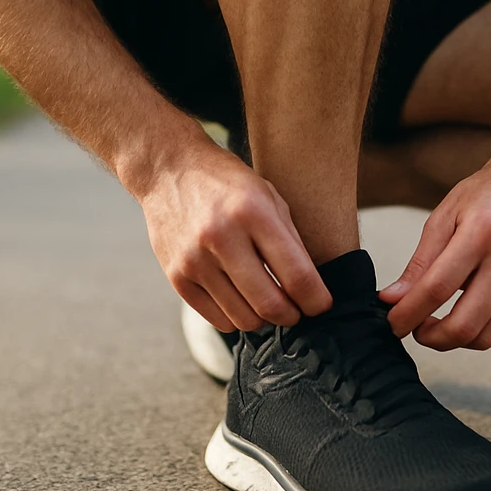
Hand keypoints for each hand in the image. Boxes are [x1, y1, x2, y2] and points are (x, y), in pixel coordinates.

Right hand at [137, 136, 330, 330]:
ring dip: (265, 320)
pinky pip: (217, 320)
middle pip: (270, 304)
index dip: (315, 300)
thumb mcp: (269, 197)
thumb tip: (310, 287)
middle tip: (297, 311)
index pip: (296, 275)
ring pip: (244, 319)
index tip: (321, 305)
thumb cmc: (227, 183)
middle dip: (292, 316)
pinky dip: (236, 319)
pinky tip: (242, 302)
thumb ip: (290, 241)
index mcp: (253, 213)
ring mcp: (195, 260)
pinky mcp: (176, 277)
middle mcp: (222, 237)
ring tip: (269, 304)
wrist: (169, 170)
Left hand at [379, 151, 490, 350]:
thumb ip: (419, 262)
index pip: (438, 287)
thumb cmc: (485, 197)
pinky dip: (475, 333)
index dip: (408, 313)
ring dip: (451, 340)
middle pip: (464, 324)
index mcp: (484, 230)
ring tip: (435, 322)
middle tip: (413, 328)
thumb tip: (392, 300)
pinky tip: (463, 312)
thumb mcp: (445, 215)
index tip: (392, 322)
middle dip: (429, 337)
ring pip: (483, 338)